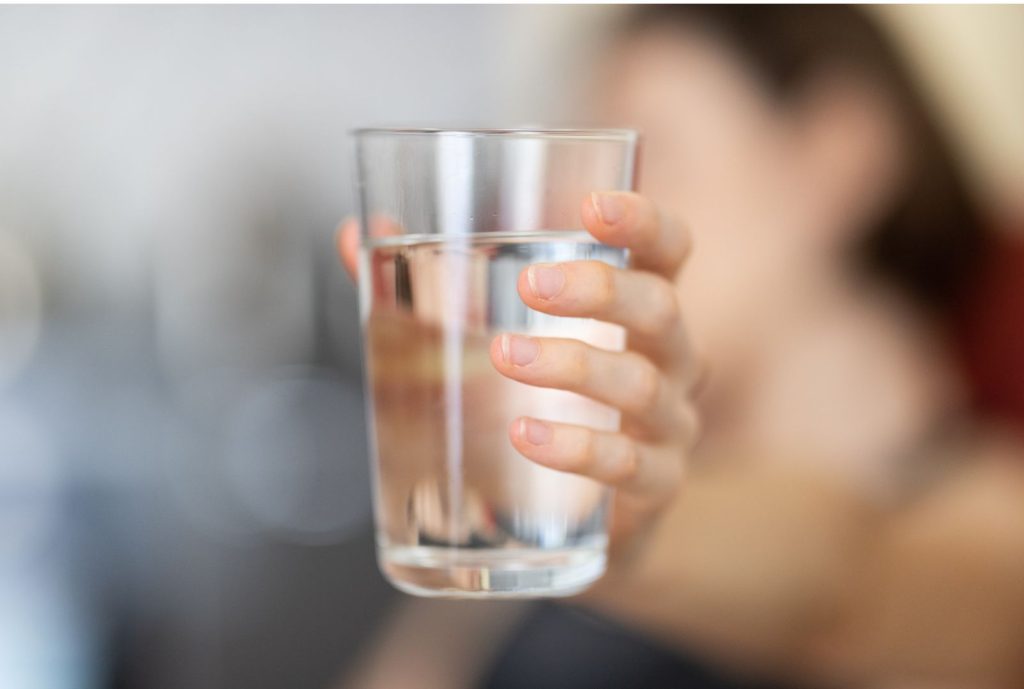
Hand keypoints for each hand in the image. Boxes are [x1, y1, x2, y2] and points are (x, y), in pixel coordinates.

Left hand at [336, 191, 701, 560]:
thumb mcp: (488, 337)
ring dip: (571, 365)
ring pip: (639, 384)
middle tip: (530, 286)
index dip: (643, 221)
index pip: (669, 249)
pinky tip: (526, 434)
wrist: (571, 518)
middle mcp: (669, 358)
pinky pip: (628, 464)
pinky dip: (576, 447)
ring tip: (505, 356)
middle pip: (660, 308)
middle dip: (599, 290)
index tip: (590, 206)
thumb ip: (427, 286)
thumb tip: (355, 235)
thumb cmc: (537, 402)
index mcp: (637, 308)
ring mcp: (669, 424)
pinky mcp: (655, 485)